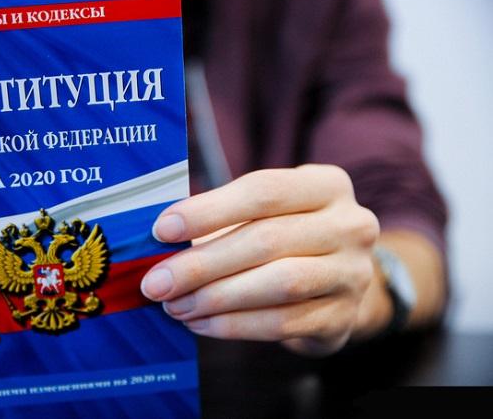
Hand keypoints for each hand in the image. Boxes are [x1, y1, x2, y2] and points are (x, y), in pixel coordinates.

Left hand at [140, 164, 381, 355]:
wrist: (338, 282)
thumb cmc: (285, 237)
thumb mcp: (264, 214)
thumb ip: (220, 218)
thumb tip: (159, 241)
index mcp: (326, 185)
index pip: (263, 190)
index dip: (209, 210)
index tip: (162, 229)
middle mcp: (349, 225)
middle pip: (267, 240)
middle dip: (202, 263)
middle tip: (157, 282)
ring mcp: (352, 273)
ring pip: (278, 284)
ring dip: (215, 298)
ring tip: (175, 306)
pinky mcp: (342, 317)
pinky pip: (281, 323)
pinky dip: (233, 326)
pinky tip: (201, 323)